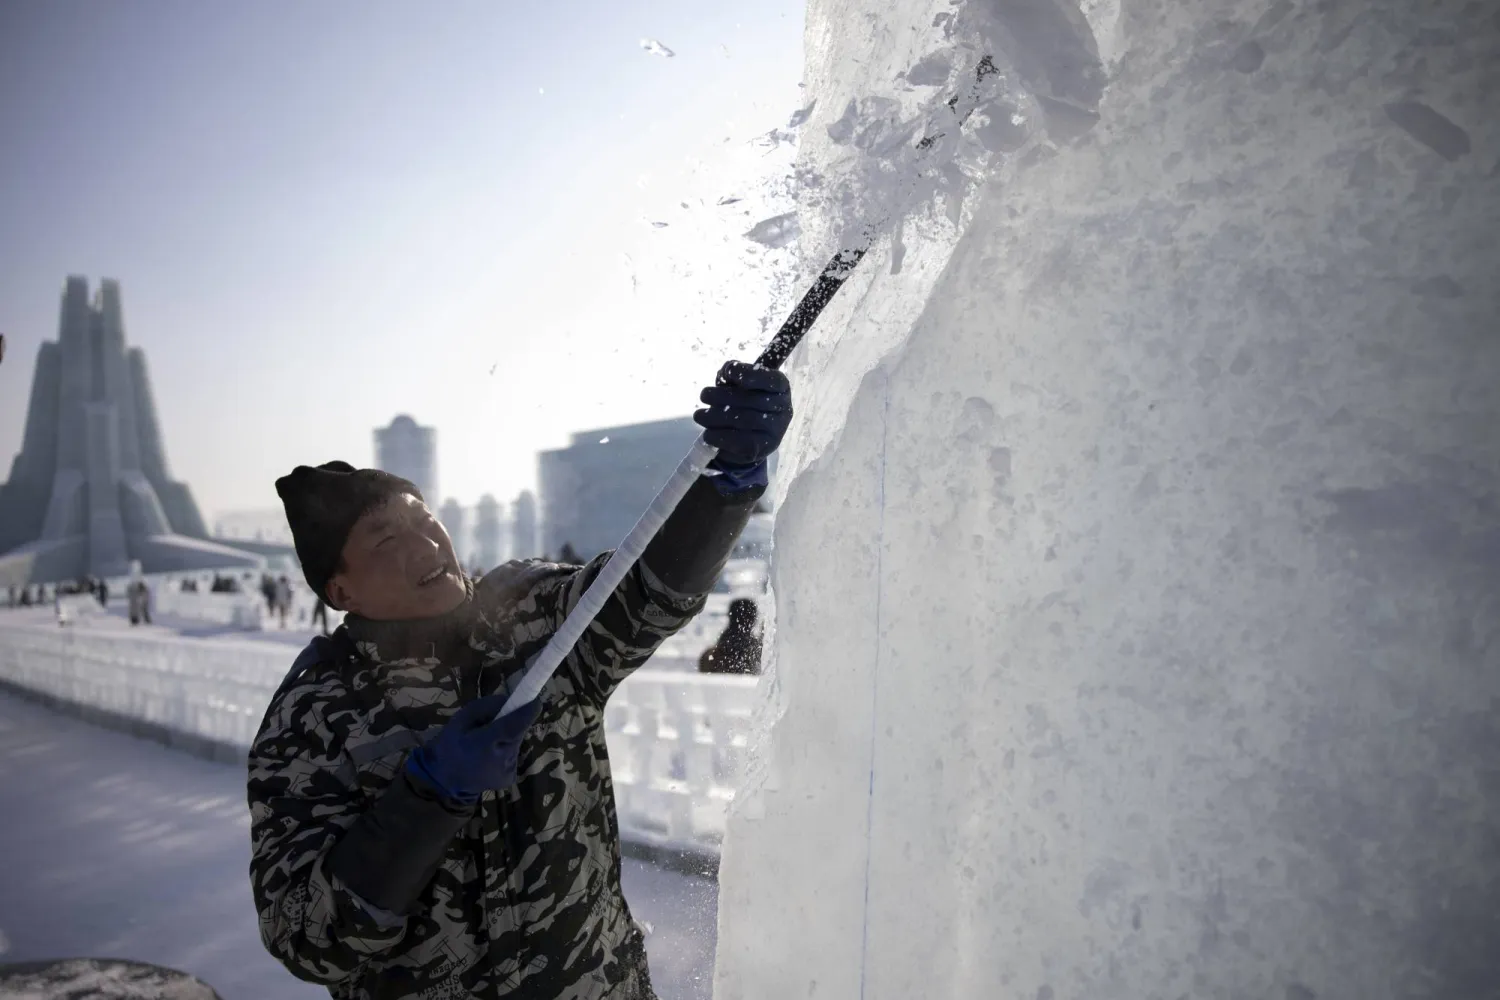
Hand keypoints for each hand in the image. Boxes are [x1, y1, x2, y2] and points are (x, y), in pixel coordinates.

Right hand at [406, 694, 541, 803]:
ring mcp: (508, 770)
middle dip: (511, 724)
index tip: (534, 700)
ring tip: (487, 744)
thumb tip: (509, 699)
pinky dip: (504, 752)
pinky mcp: (511, 777)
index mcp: (485, 743)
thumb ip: (485, 707)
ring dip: (506, 739)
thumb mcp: (460, 719)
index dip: (527, 711)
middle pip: (516, 732)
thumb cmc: (450, 746)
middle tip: (493, 724)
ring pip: (515, 744)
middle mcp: (502, 758)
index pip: (515, 724)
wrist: (444, 782)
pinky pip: (512, 756)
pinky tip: (489, 757)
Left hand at [694, 360, 791, 476]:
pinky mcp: (763, 449)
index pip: (771, 379)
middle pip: (751, 400)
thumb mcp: (738, 384)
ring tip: (699, 416)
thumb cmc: (742, 404)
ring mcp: (776, 431)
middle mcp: (784, 409)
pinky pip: (739, 441)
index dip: (749, 374)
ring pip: (742, 420)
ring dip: (715, 417)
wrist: (747, 441)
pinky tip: (708, 434)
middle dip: (722, 396)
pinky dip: (718, 436)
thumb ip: (732, 373)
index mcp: (781, 388)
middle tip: (703, 395)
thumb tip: (726, 372)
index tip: (728, 372)